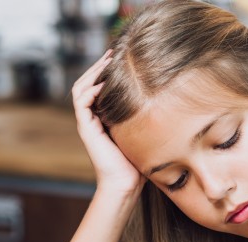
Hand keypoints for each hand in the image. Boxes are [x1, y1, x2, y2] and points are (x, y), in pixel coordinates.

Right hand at [72, 51, 144, 196]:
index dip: (106, 71)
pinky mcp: (86, 128)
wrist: (126, 184)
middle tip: (111, 52)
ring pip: (81, 88)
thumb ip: (146, 117)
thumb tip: (166, 100)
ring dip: (92, 73)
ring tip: (106, 61)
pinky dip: (91, 89)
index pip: (99, 86)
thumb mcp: (144, 132)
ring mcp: (87, 123)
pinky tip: (105, 83)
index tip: (121, 58)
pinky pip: (82, 102)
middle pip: (87, 83)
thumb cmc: (138, 163)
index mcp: (104, 117)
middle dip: (98, 66)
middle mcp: (93, 118)